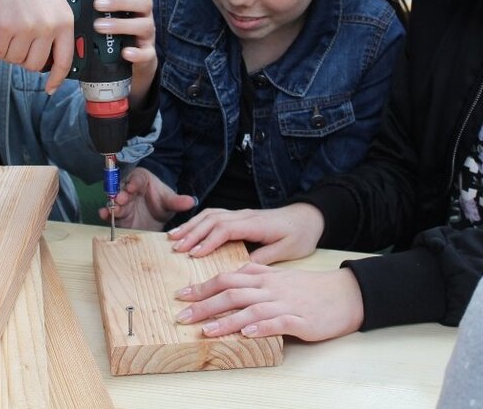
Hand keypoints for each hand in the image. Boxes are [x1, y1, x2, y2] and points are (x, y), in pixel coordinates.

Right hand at [0, 0, 73, 91]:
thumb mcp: (55, 2)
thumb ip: (58, 28)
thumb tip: (56, 60)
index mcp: (65, 21)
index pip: (65, 60)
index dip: (57, 78)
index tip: (50, 88)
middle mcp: (48, 26)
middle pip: (35, 64)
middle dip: (24, 57)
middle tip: (19, 40)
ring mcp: (26, 28)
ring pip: (14, 60)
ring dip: (8, 50)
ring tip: (10, 28)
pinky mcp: (3, 27)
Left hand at [92, 0, 156, 107]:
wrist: (124, 66)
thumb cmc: (109, 34)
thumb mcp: (98, 16)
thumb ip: (84, 1)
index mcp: (131, 1)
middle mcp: (142, 15)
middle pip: (144, 0)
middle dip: (121, 1)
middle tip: (98, 4)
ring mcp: (147, 35)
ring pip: (145, 25)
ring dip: (122, 24)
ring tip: (99, 27)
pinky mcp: (148, 55)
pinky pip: (147, 53)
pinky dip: (136, 53)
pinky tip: (124, 53)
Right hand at [98, 167, 194, 230]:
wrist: (156, 215)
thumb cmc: (161, 201)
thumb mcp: (169, 201)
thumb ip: (177, 201)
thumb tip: (191, 201)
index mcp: (141, 180)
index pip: (137, 178)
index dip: (134, 182)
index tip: (133, 187)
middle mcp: (129, 190)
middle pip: (122, 189)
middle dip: (121, 194)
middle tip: (120, 199)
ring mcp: (123, 203)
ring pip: (115, 201)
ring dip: (113, 204)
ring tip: (112, 209)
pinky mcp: (119, 215)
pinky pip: (110, 213)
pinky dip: (105, 213)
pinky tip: (103, 215)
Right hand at [167, 202, 324, 263]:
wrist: (309, 217)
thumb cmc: (300, 235)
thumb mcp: (287, 250)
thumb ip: (265, 257)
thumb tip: (243, 269)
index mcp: (256, 224)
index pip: (225, 229)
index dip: (208, 241)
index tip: (193, 255)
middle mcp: (245, 216)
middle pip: (212, 219)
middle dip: (192, 233)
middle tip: (175, 248)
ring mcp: (241, 214)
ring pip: (210, 215)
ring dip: (191, 225)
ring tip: (173, 238)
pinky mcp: (239, 216)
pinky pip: (214, 215)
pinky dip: (198, 222)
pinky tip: (188, 230)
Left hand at [174, 264, 363, 341]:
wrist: (345, 294)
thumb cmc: (311, 288)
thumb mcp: (281, 275)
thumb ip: (257, 272)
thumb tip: (235, 272)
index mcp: (264, 278)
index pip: (227, 278)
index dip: (203, 287)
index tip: (181, 295)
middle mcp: (270, 289)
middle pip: (232, 293)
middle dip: (205, 304)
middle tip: (182, 315)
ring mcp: (285, 304)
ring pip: (251, 309)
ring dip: (226, 320)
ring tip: (206, 330)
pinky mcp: (301, 320)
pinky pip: (278, 322)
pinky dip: (262, 328)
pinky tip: (247, 334)